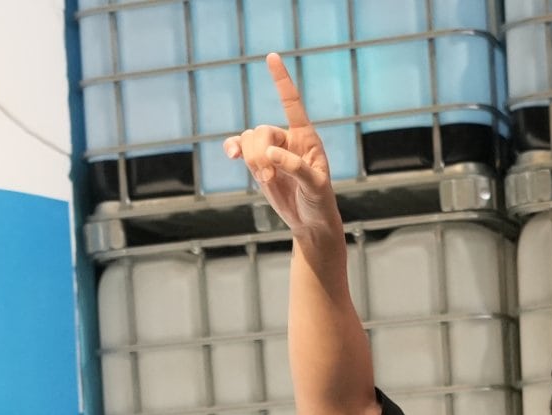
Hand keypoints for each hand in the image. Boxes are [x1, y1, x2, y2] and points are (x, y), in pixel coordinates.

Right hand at [222, 53, 339, 243]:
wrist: (310, 221)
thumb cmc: (320, 201)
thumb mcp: (315, 185)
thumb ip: (295, 166)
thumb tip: (270, 153)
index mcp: (306, 137)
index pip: (291, 103)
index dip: (281, 80)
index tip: (271, 56)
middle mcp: (287, 139)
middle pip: (262, 130)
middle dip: (260, 153)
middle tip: (270, 177)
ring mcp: (271, 150)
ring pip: (249, 140)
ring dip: (252, 160)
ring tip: (267, 180)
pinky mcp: (258, 163)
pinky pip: (240, 148)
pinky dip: (233, 149)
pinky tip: (231, 155)